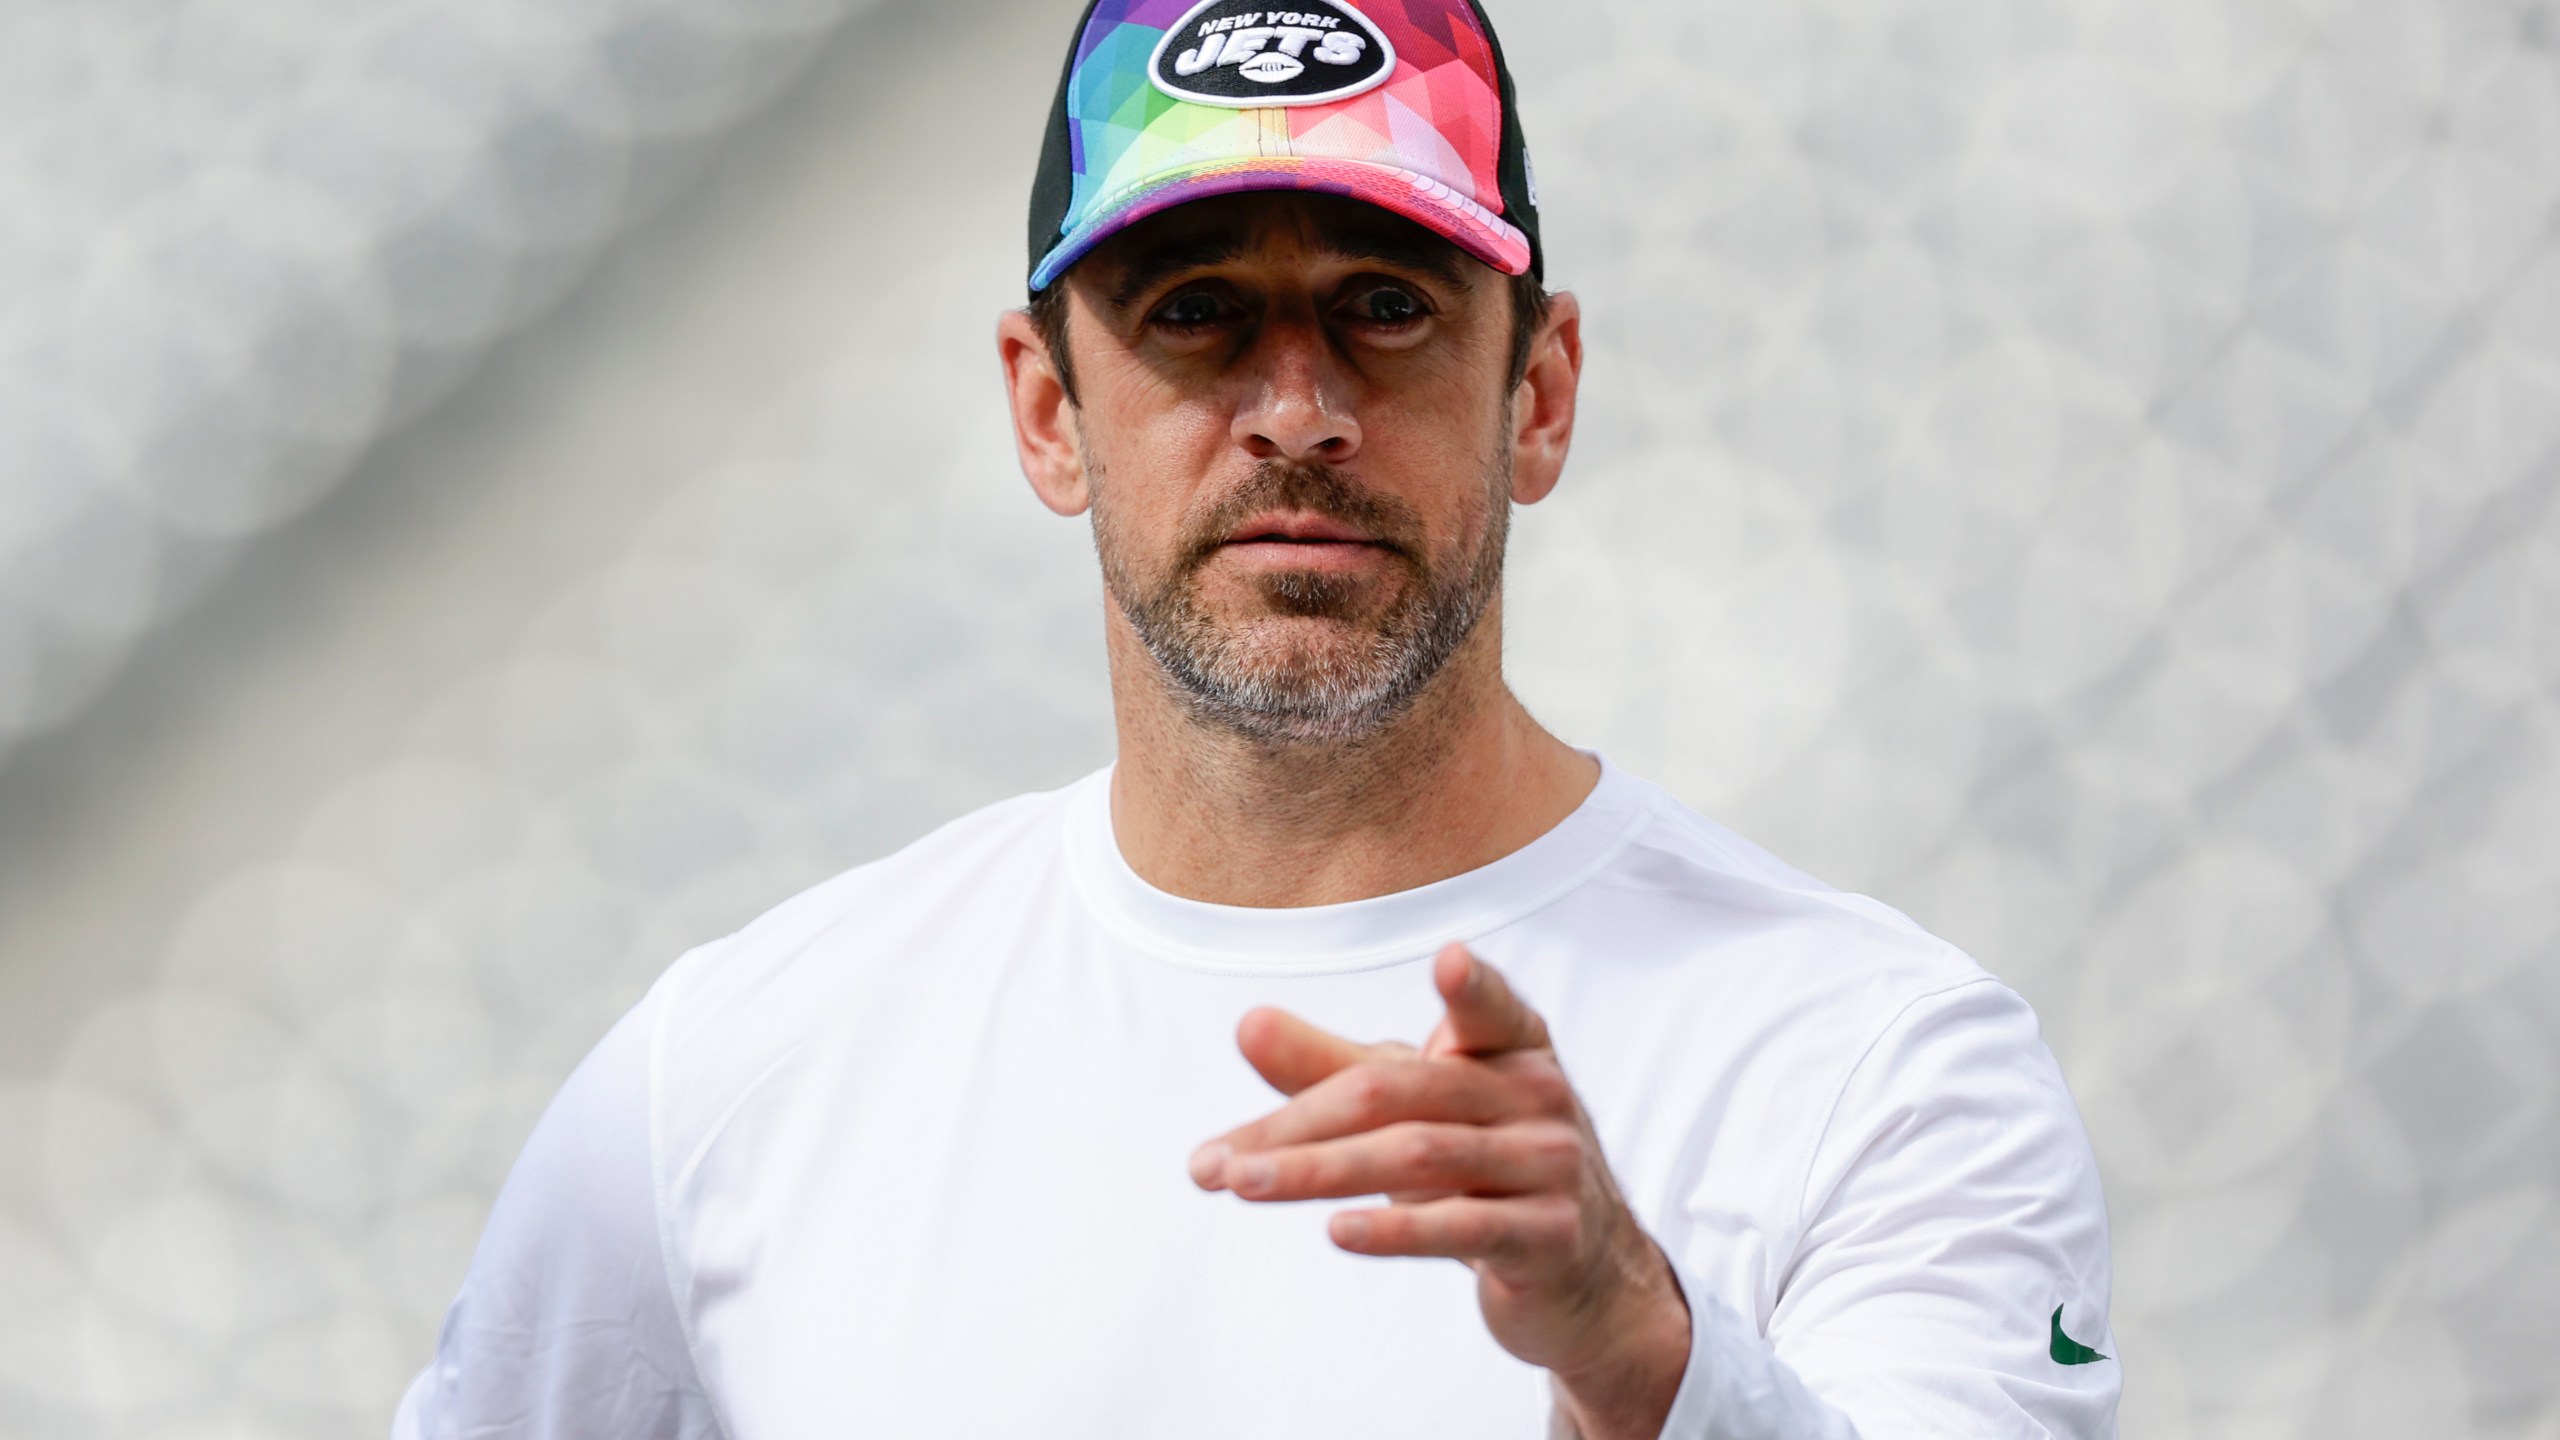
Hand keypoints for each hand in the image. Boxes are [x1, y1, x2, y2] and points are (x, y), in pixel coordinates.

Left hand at [1189, 943, 1691, 1439]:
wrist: (1582, 1276)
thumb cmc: (1485, 1169)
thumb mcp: (1417, 1110)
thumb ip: (1334, 1068)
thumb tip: (1247, 1025)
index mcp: (1511, 1047)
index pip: (1490, 1010)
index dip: (1473, 988)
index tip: (1449, 962)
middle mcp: (1537, 1097)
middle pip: (1399, 1095)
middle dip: (1297, 1125)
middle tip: (1214, 1160)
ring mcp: (1550, 1168)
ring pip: (1418, 1158)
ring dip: (1316, 1174)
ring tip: (1242, 1185)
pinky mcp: (1548, 1239)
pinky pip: (1462, 1228)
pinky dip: (1394, 1230)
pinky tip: (1336, 1230)